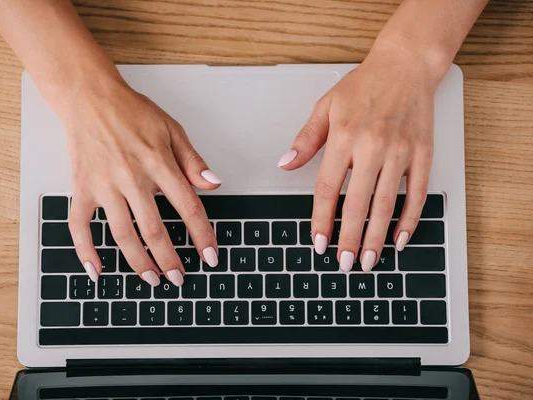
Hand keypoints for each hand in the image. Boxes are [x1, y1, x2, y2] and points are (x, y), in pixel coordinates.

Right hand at [63, 78, 221, 285]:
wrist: (89, 97)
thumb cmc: (131, 112)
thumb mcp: (172, 129)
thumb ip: (192, 160)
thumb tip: (213, 184)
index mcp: (159, 163)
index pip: (187, 206)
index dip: (202, 235)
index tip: (210, 256)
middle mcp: (131, 177)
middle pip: (154, 229)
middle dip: (170, 259)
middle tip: (179, 278)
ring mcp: (104, 185)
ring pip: (123, 234)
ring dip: (138, 262)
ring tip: (152, 279)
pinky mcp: (82, 188)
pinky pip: (80, 225)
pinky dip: (86, 250)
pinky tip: (97, 270)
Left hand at [278, 48, 435, 271]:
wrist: (406, 66)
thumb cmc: (363, 85)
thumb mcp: (325, 106)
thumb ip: (305, 140)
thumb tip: (285, 164)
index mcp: (343, 137)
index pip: (328, 189)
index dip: (322, 220)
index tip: (318, 242)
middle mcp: (372, 147)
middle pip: (357, 204)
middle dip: (350, 239)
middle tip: (344, 263)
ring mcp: (400, 152)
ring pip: (386, 204)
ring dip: (377, 237)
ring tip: (370, 260)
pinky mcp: (422, 154)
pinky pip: (416, 194)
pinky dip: (410, 219)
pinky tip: (400, 238)